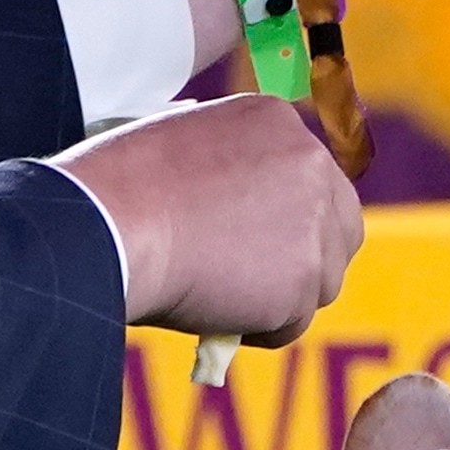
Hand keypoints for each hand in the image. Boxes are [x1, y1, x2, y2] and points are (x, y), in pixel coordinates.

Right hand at [57, 93, 360, 347]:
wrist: (110, 223)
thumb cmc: (117, 187)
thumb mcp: (179, 143)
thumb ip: (224, 165)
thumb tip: (232, 212)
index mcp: (275, 120)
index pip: (307, 174)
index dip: (282, 213)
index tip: (249, 236)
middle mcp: (310, 163)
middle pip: (339, 225)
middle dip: (305, 257)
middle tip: (256, 280)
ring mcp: (314, 224)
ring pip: (319, 279)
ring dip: (279, 297)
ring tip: (220, 299)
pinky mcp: (304, 281)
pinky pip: (291, 322)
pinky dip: (259, 330)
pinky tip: (215, 315)